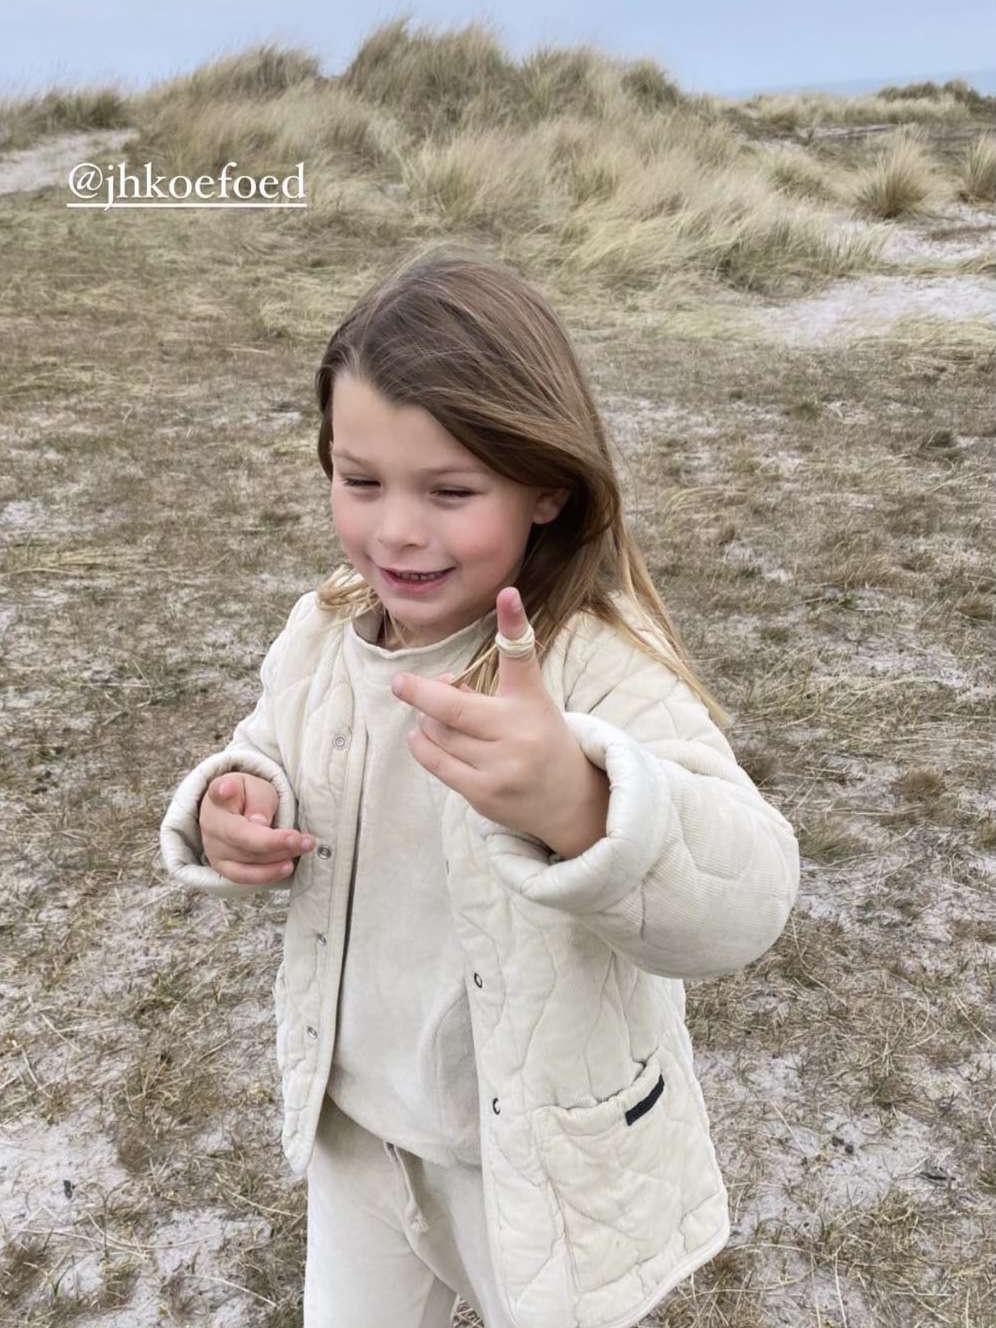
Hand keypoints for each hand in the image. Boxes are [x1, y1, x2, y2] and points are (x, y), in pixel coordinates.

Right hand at [199, 771, 313, 886]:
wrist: (232, 810)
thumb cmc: (246, 796)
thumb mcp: (256, 787)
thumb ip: (258, 800)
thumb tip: (259, 822)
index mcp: (216, 801)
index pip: (223, 800)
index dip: (228, 797)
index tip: (236, 796)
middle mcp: (211, 829)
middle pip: (243, 840)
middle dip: (276, 842)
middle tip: (304, 839)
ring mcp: (215, 852)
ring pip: (247, 862)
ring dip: (279, 858)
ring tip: (303, 848)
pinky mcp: (224, 868)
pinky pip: (245, 877)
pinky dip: (268, 874)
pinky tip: (287, 866)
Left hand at [390, 586, 600, 851]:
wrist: (568, 799)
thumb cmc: (539, 739)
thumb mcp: (527, 704)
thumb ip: (485, 690)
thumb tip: (436, 684)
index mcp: (529, 701)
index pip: (520, 657)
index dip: (513, 622)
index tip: (507, 594)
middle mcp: (517, 732)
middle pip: (453, 707)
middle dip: (420, 692)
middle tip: (400, 682)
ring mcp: (500, 766)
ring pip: (438, 733)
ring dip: (427, 721)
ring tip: (436, 719)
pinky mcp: (483, 794)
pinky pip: (436, 762)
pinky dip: (422, 744)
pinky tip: (422, 736)